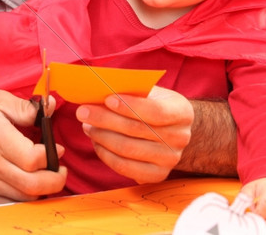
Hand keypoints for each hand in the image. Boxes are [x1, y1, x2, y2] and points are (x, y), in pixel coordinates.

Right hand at [0, 90, 66, 206]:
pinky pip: (12, 208)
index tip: (56, 150)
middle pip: (33, 183)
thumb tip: (50, 105)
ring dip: (43, 191)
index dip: (51, 156)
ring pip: (26, 198)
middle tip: (59, 171)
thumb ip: (25, 106)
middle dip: (55, 180)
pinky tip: (30, 191)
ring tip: (47, 179)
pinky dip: (26, 203)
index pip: (33, 158)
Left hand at [76, 86, 192, 183]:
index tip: (106, 99)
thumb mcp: (149, 91)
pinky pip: (125, 167)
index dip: (129, 106)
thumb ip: (129, 89)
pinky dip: (105, 154)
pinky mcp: (157, 175)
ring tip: (86, 125)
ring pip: (127, 149)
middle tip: (82, 112)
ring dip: (101, 136)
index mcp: (182, 112)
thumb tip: (97, 90)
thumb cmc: (153, 104)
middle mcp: (180, 138)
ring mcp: (170, 160)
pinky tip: (96, 142)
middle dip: (105, 119)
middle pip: (136, 130)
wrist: (170, 130)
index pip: (156, 111)